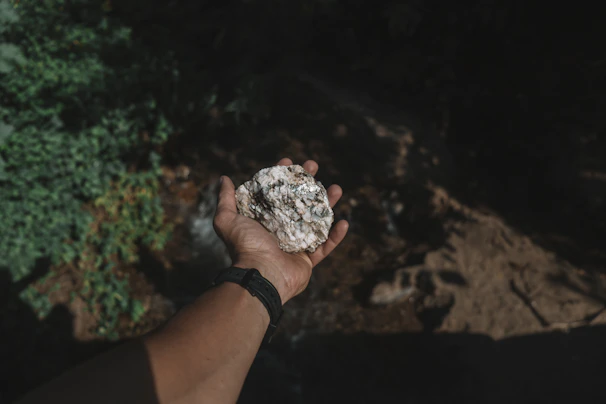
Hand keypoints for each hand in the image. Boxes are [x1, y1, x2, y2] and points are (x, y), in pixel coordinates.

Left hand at [213, 158, 348, 302]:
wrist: (260, 275)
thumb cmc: (245, 246)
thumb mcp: (227, 219)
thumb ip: (225, 199)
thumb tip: (224, 179)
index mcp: (264, 220)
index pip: (276, 192)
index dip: (283, 176)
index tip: (290, 161)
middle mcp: (281, 231)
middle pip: (299, 202)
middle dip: (308, 183)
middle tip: (314, 167)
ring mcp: (296, 246)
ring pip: (316, 221)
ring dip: (328, 204)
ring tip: (336, 189)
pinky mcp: (308, 261)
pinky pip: (326, 247)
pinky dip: (336, 237)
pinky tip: (344, 223)